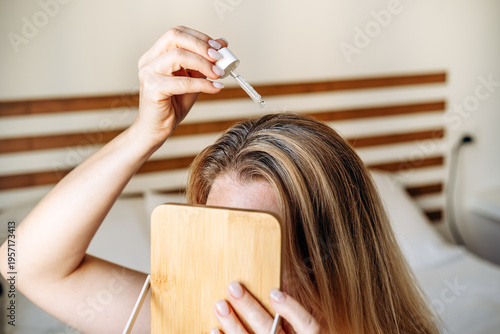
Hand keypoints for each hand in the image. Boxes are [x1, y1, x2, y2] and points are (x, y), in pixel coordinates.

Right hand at [134, 26, 226, 145]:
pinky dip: (202, 84)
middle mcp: (149, 61)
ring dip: (203, 63)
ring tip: (219, 74)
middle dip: (201, 45)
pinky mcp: (153, 90)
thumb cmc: (172, 105)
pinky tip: (215, 88)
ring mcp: (149, 74)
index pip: (177, 33)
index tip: (219, 46)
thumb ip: (204, 63)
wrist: (157, 129)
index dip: (200, 37)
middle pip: (174, 37)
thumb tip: (222, 44)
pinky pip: (182, 82)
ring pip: (177, 56)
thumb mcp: (192, 79)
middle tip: (219, 57)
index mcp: (155, 54)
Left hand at [212, 282, 320, 333]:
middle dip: (250, 308)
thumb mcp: (304, 329)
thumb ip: (297, 316)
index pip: (308, 326)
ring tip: (220, 305)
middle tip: (234, 289)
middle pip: (270, 330)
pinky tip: (215, 329)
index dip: (292, 309)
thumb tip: (280, 289)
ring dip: (232, 323)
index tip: (274, 292)